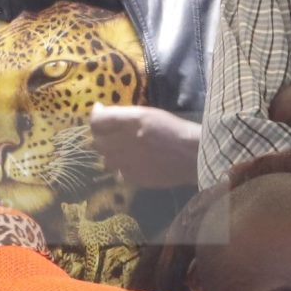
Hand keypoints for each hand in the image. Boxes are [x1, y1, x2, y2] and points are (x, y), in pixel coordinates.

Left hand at [86, 105, 202, 188]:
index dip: (95, 116)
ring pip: (106, 159)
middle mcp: (127, 141)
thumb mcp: (149, 114)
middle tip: (114, 134)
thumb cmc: (175, 130)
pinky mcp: (136, 178)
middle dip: (103, 137)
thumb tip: (101, 112)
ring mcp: (130, 161)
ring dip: (112, 154)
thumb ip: (124, 115)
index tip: (100, 113)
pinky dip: (123, 168)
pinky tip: (135, 163)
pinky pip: (119, 173)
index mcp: (132, 120)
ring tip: (125, 150)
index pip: (97, 121)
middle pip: (98, 142)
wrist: (195, 156)